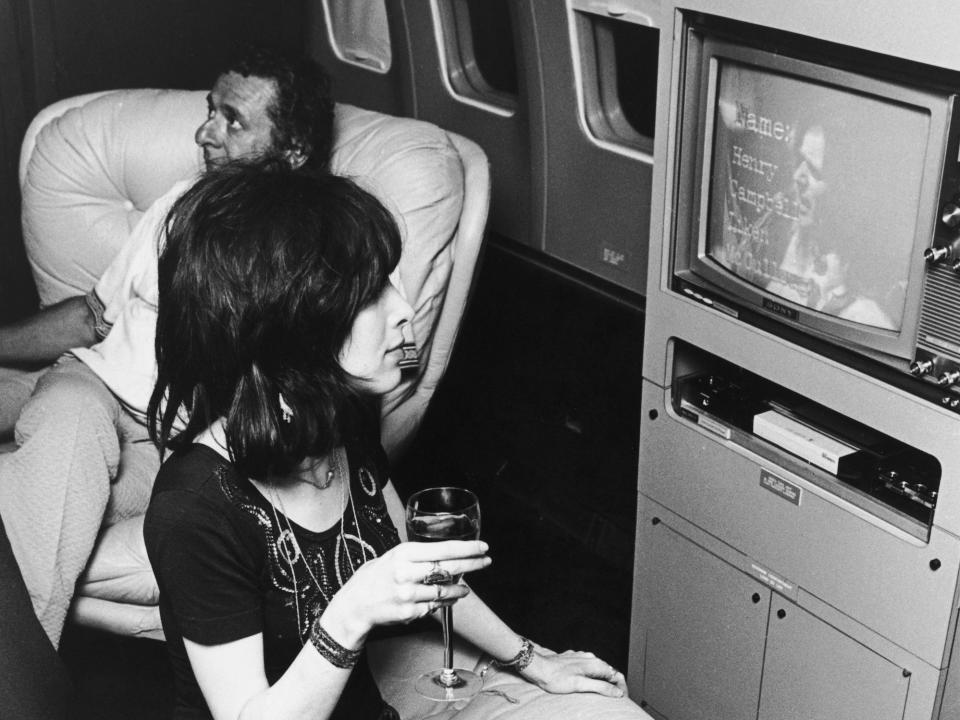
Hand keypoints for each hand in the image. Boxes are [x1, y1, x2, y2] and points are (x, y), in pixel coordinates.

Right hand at [321, 540, 489, 646]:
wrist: (354, 605)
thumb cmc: (375, 577)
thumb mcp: (393, 557)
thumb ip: (418, 555)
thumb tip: (448, 553)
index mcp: (404, 553)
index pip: (444, 548)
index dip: (467, 548)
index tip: (482, 547)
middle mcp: (406, 572)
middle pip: (449, 567)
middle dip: (472, 564)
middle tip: (486, 561)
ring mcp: (408, 594)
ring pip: (445, 591)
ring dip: (459, 589)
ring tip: (464, 588)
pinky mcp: (409, 613)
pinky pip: (435, 607)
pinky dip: (442, 603)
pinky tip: (443, 600)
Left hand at [519, 646, 626, 697]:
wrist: (538, 668)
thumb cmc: (556, 678)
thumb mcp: (580, 685)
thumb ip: (600, 687)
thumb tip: (617, 692)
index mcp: (595, 664)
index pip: (617, 675)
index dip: (622, 688)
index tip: (622, 699)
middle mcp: (590, 657)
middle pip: (609, 671)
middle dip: (614, 685)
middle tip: (614, 699)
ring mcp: (581, 657)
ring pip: (598, 669)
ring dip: (603, 680)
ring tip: (602, 693)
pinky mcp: (574, 659)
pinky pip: (588, 667)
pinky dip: (592, 676)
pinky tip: (587, 683)